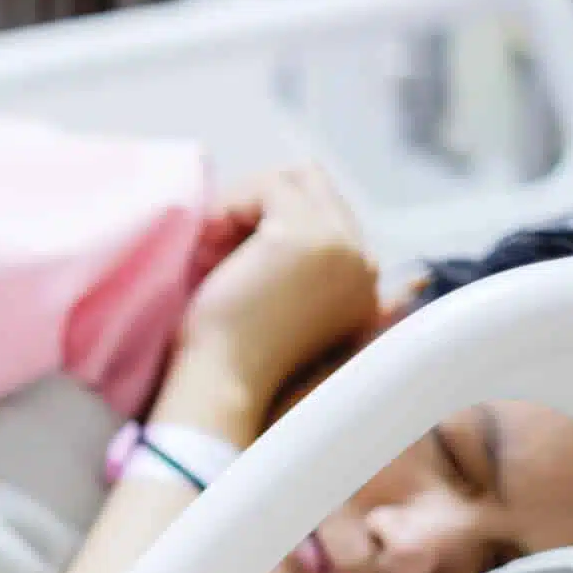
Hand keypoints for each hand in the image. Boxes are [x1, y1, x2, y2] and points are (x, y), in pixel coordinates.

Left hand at [180, 166, 379, 401]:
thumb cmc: (232, 361)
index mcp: (363, 286)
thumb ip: (290, 267)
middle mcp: (363, 263)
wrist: (223, 390)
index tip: (230, 260)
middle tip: (215, 250)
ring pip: (292, 181)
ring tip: (211, 252)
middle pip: (315, 188)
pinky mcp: (305, 233)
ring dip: (243, 206)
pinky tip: (209, 247)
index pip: (327, 214)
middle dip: (259, 207)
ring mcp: (340, 245)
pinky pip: (266, 186)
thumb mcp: (274, 306)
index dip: (271, 222)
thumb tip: (263, 219)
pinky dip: (229, 207)